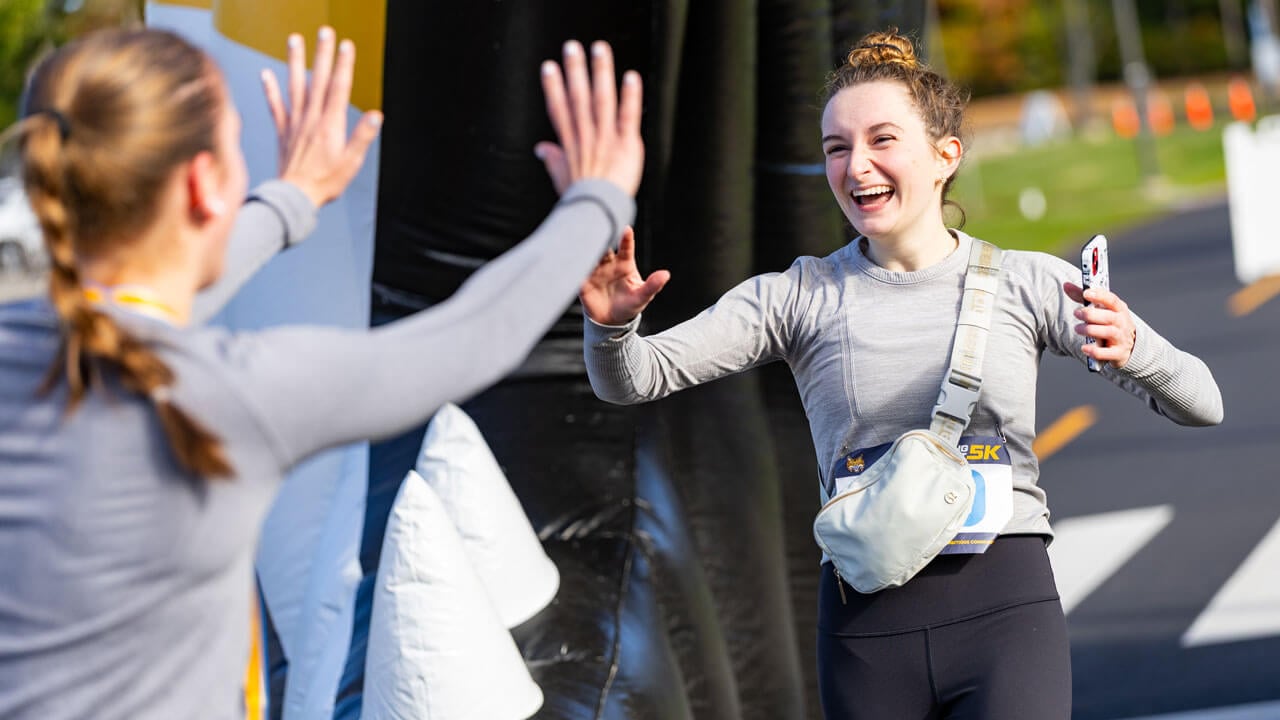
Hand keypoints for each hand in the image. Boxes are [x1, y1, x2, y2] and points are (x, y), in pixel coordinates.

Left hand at [260, 27, 383, 207]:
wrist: (294, 196)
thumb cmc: (325, 183)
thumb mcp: (351, 162)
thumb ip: (362, 137)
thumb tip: (376, 116)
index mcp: (330, 125)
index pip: (339, 88)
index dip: (343, 65)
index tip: (346, 46)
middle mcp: (311, 119)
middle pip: (319, 80)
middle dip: (323, 54)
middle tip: (324, 32)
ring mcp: (295, 123)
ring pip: (296, 86)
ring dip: (296, 62)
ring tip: (295, 40)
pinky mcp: (283, 131)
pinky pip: (276, 106)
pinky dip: (270, 89)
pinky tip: (266, 74)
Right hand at [535, 40, 643, 195]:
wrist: (598, 213)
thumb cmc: (581, 200)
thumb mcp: (562, 178)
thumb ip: (553, 160)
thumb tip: (540, 148)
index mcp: (571, 143)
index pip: (560, 110)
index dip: (553, 87)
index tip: (548, 67)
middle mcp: (587, 136)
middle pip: (578, 98)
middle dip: (575, 71)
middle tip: (571, 46)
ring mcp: (606, 139)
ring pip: (602, 100)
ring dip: (600, 73)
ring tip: (599, 49)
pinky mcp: (626, 145)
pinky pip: (628, 117)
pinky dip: (630, 97)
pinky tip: (631, 76)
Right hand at [580, 226, 669, 324]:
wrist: (611, 322)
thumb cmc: (629, 306)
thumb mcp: (643, 297)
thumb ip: (653, 286)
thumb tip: (666, 275)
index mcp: (625, 264)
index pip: (626, 247)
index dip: (626, 238)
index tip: (626, 229)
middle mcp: (609, 263)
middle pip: (605, 246)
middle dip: (603, 236)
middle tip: (601, 225)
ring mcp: (595, 270)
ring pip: (590, 254)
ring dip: (587, 247)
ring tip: (585, 238)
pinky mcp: (583, 280)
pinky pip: (578, 270)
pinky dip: (575, 263)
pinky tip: (572, 256)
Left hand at [1063, 281, 1136, 368]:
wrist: (1127, 346)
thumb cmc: (1110, 323)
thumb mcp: (1100, 309)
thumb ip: (1083, 297)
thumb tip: (1066, 285)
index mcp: (1118, 309)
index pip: (1112, 300)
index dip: (1100, 295)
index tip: (1087, 293)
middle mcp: (1122, 322)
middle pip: (1109, 317)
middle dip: (1091, 314)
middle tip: (1076, 313)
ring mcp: (1121, 338)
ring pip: (1108, 332)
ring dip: (1090, 330)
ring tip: (1077, 329)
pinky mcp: (1118, 353)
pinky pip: (1108, 353)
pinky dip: (1095, 351)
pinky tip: (1084, 348)